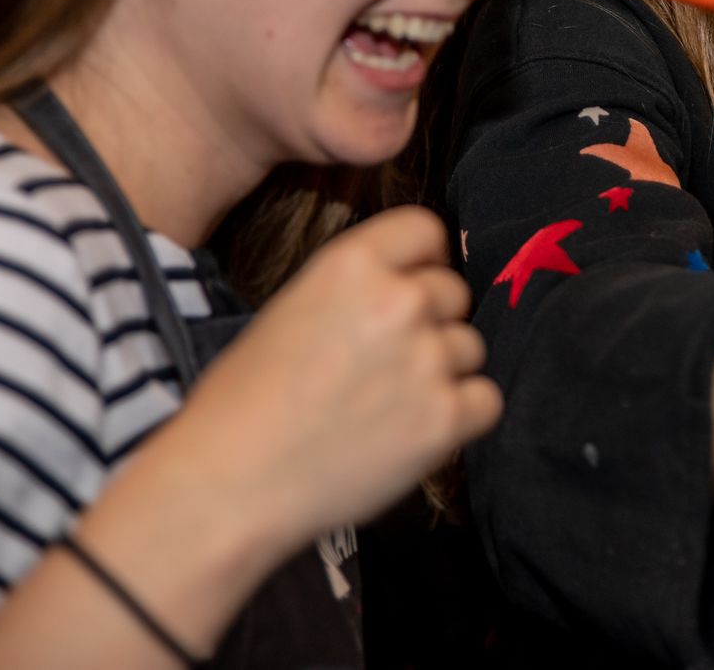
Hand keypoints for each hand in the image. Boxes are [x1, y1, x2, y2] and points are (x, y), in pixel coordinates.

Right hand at [159, 208, 500, 553]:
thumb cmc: (242, 403)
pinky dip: (461, 416)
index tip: (413, 282)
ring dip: (444, 371)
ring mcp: (427, 359)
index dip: (422, 259)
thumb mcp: (291, 310)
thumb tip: (409, 288)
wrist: (227, 484)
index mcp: (352, 264)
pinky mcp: (445, 418)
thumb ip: (357, 291)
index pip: (425, 228)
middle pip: (453, 291)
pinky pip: (486, 400)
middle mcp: (399, 301)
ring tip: (389, 403)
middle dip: (430, 321)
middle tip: (388, 361)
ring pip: (471, 347)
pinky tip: (416, 428)